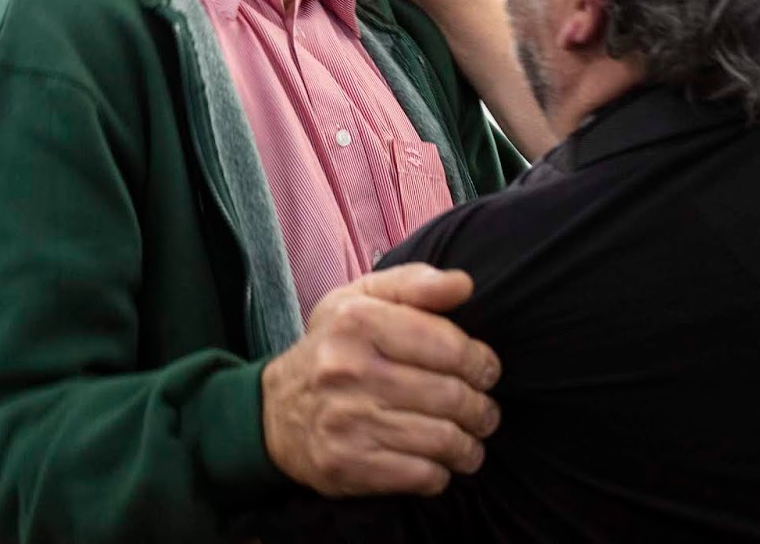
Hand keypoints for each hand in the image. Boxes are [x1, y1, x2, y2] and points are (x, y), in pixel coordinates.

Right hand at [260, 263, 501, 497]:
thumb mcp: (361, 299)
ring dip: (469, 446)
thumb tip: (464, 285)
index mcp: (358, 321)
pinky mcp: (345, 465)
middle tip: (484, 412)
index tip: (486, 371)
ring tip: (471, 442)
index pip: (448, 345)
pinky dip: (440, 474)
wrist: (273, 412)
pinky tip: (438, 464)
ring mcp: (346, 421)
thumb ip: (415, 284)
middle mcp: (349, 369)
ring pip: (442, 439)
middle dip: (482, 409)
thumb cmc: (333, 348)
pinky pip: (420, 475)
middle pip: (451, 396)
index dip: (480, 362)